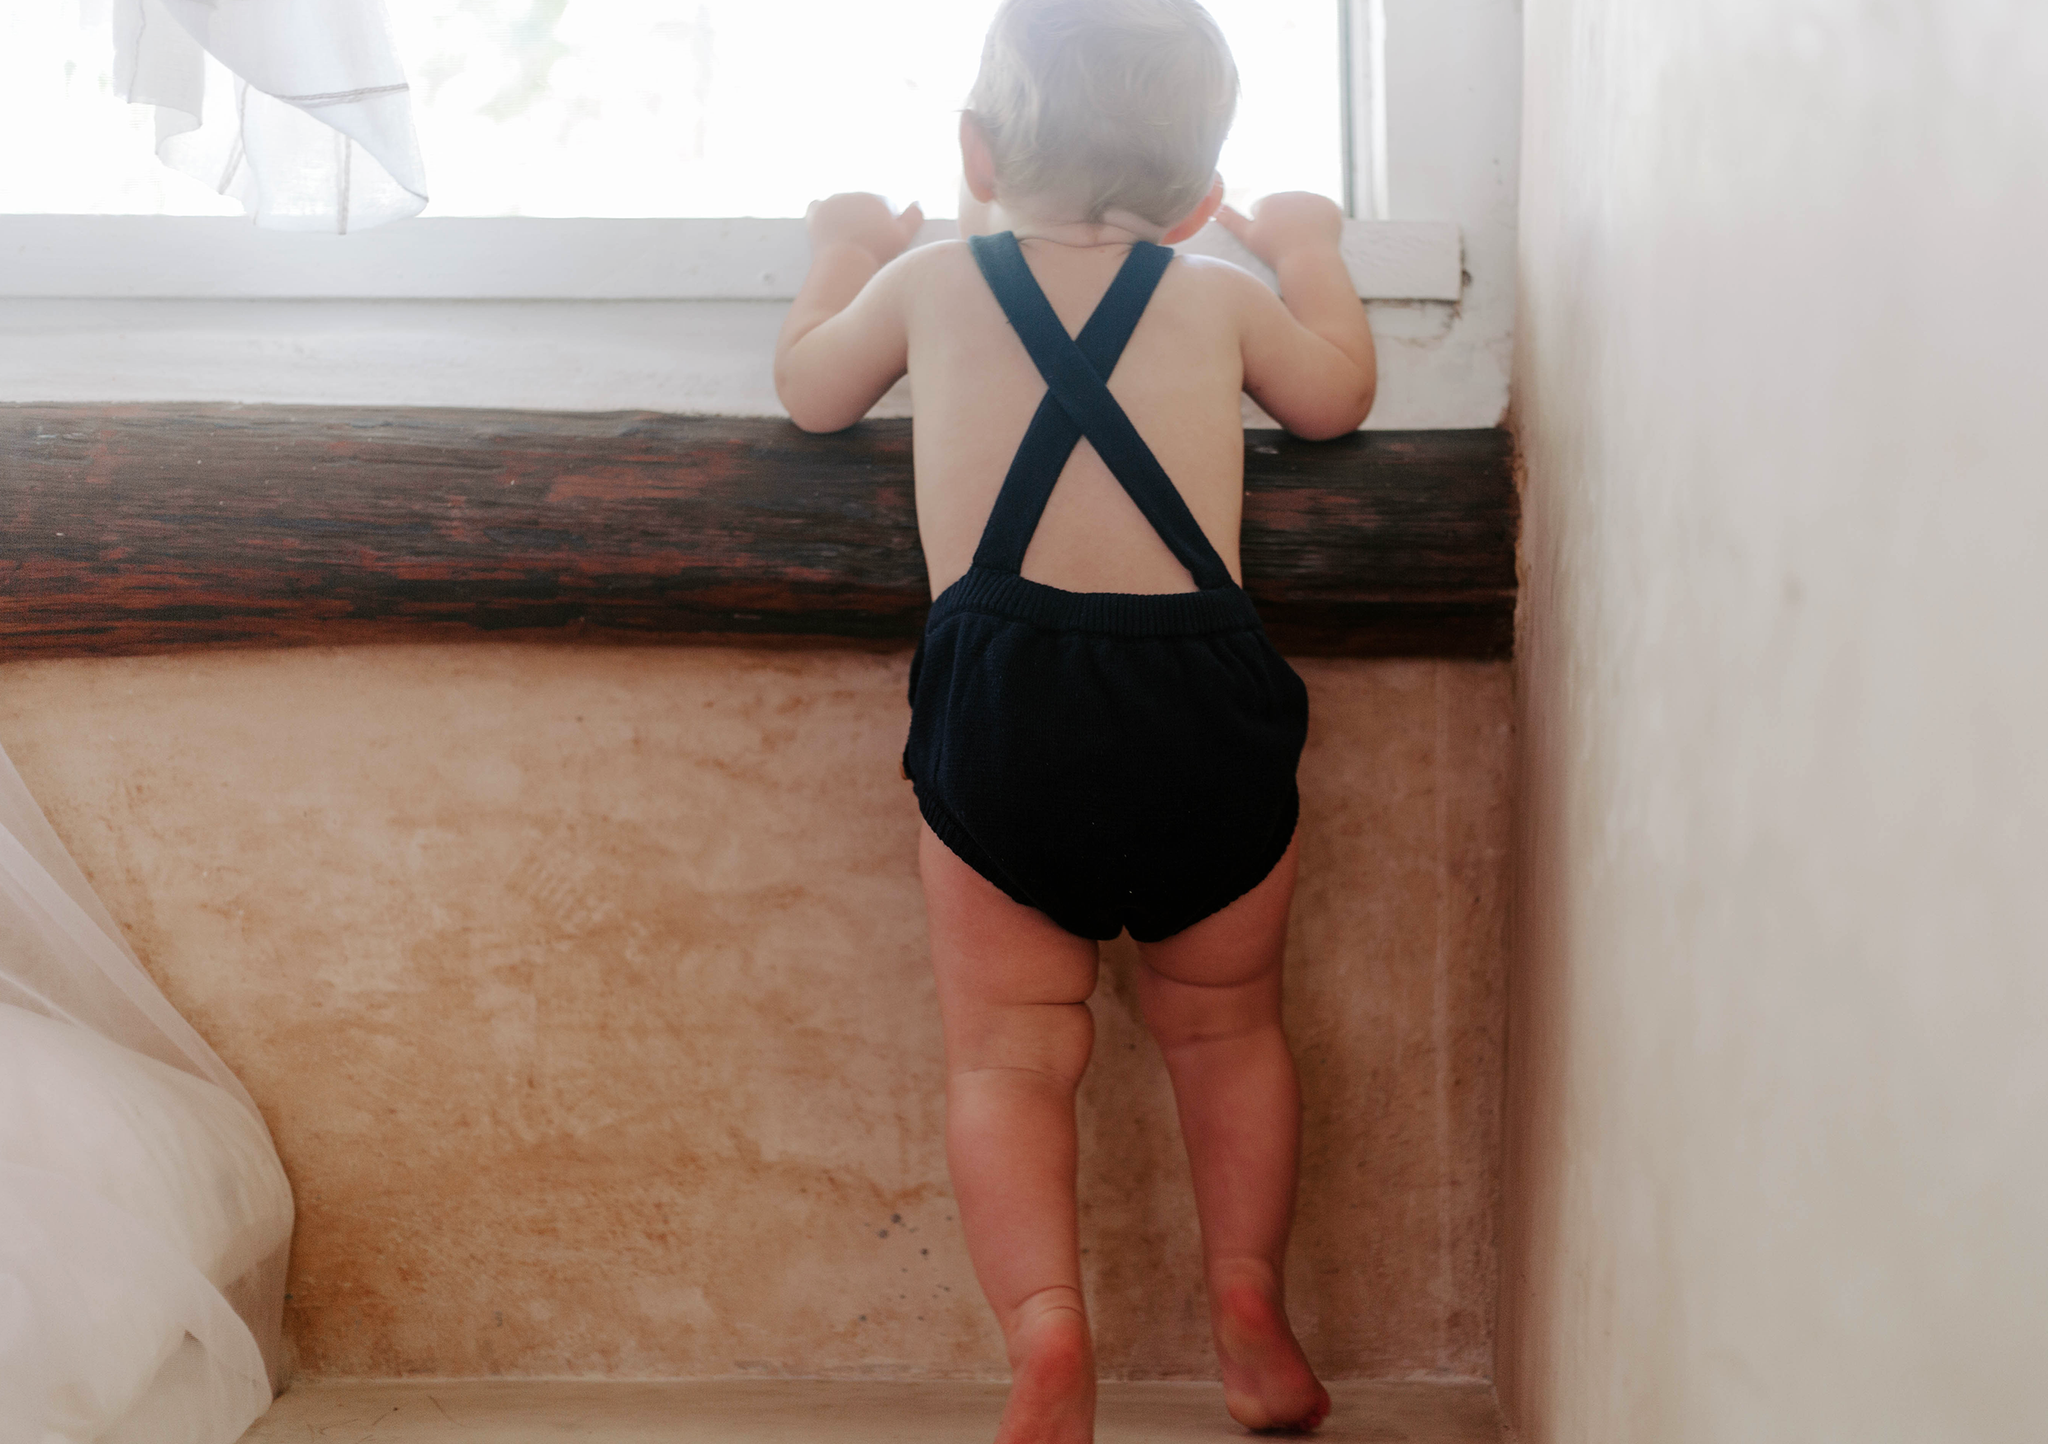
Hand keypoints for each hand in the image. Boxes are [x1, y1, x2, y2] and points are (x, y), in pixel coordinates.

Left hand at [806, 193, 924, 266]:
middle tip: (866, 243)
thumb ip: (914, 217)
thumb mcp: (903, 237)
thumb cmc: (876, 252)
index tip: (883, 241)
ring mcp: (833, 201)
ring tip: (849, 239)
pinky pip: (818, 204)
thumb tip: (917, 201)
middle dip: (867, 219)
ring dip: (847, 216)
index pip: (884, 207)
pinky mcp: (816, 211)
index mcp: (876, 198)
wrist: (845, 263)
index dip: (887, 224)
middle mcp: (854, 194)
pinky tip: (827, 222)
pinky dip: (822, 211)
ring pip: (843, 205)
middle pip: (864, 206)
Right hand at [1214, 192, 1343, 269]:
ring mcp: (1312, 197)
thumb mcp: (1248, 237)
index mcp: (1269, 199)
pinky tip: (1317, 236)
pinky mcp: (1330, 206)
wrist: (1308, 260)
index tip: (1271, 242)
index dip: (1265, 228)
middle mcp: (1290, 192)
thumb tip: (1214, 208)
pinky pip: (1322, 212)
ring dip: (1302, 221)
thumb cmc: (1275, 252)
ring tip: (1302, 241)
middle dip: (1284, 222)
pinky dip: (1320, 223)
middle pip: (1284, 208)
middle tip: (1287, 243)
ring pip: (1303, 209)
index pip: (1263, 210)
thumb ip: (1231, 221)